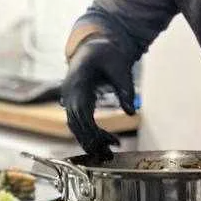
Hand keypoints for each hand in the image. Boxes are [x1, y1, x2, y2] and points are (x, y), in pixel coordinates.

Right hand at [60, 37, 135, 158]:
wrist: (92, 44)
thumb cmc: (106, 52)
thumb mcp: (119, 66)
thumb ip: (125, 88)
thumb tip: (131, 112)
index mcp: (77, 83)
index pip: (81, 114)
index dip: (95, 131)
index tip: (112, 142)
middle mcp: (69, 93)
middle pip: (75, 124)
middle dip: (91, 142)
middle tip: (109, 156)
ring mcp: (69, 98)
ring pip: (74, 126)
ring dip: (89, 141)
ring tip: (106, 154)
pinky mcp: (74, 102)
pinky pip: (77, 122)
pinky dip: (88, 133)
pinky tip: (102, 143)